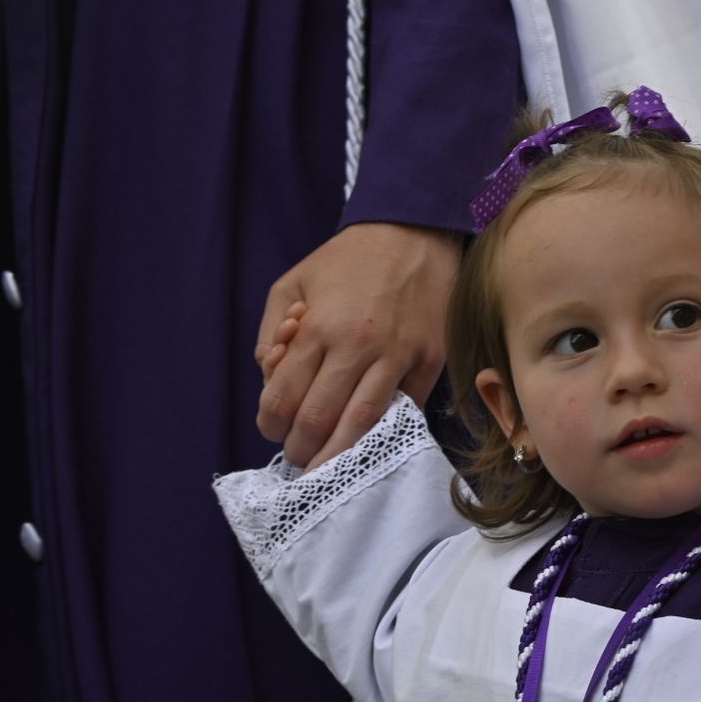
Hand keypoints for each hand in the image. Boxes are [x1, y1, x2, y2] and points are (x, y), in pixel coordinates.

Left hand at [255, 222, 460, 468]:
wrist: (414, 233)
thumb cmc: (348, 260)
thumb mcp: (294, 282)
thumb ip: (272, 331)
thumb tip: (270, 378)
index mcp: (317, 327)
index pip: (283, 396)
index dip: (271, 424)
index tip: (272, 431)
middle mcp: (355, 346)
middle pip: (319, 418)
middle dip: (301, 448)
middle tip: (298, 458)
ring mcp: (397, 356)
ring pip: (363, 423)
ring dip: (339, 453)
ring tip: (326, 467)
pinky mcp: (429, 361)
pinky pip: (404, 409)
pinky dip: (384, 431)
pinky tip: (369, 442)